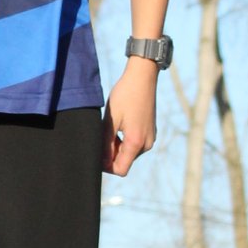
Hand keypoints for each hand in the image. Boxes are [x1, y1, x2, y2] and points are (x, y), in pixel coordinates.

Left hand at [102, 62, 158, 176]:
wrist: (142, 77)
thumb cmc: (124, 96)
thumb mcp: (110, 120)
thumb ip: (106, 143)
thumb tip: (102, 162)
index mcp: (136, 142)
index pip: (120, 170)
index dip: (106, 166)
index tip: (97, 152)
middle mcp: (147, 144)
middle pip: (124, 162)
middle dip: (111, 154)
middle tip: (102, 134)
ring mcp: (150, 138)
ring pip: (129, 153)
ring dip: (117, 147)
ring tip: (110, 127)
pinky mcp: (151, 132)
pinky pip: (135, 144)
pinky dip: (125, 140)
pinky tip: (120, 124)